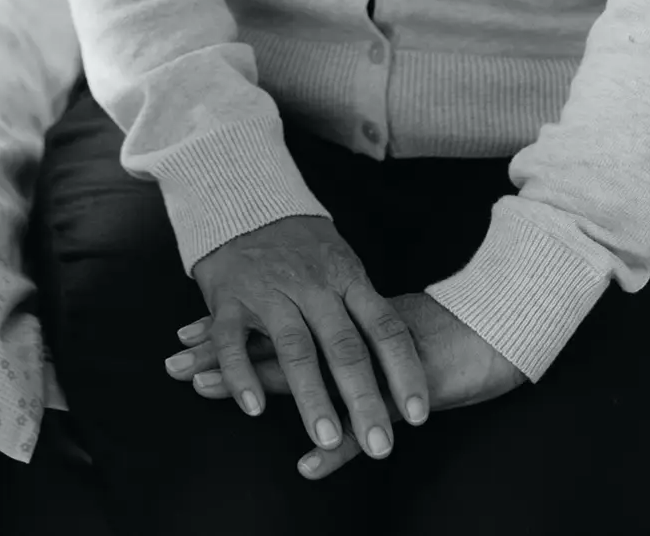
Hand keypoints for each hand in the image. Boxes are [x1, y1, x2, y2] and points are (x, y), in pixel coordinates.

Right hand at [166, 218, 428, 464]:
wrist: (243, 201)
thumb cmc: (302, 245)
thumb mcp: (342, 264)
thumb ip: (366, 306)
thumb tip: (407, 355)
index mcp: (346, 278)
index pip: (384, 327)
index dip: (403, 370)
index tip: (420, 413)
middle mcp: (311, 285)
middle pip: (343, 346)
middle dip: (363, 399)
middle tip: (381, 447)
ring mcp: (269, 291)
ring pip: (294, 347)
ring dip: (311, 395)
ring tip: (328, 438)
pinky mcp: (229, 299)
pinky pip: (233, 341)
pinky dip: (242, 375)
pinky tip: (255, 408)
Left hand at [169, 289, 523, 479]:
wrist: (495, 323)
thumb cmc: (438, 332)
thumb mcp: (377, 331)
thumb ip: (342, 337)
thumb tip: (308, 344)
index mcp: (336, 317)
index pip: (273, 322)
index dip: (228, 330)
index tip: (184, 334)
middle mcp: (344, 332)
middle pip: (271, 344)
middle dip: (220, 356)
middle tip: (172, 361)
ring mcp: (368, 362)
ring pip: (304, 373)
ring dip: (254, 386)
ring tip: (208, 392)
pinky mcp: (400, 390)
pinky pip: (365, 424)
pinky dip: (338, 446)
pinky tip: (309, 462)